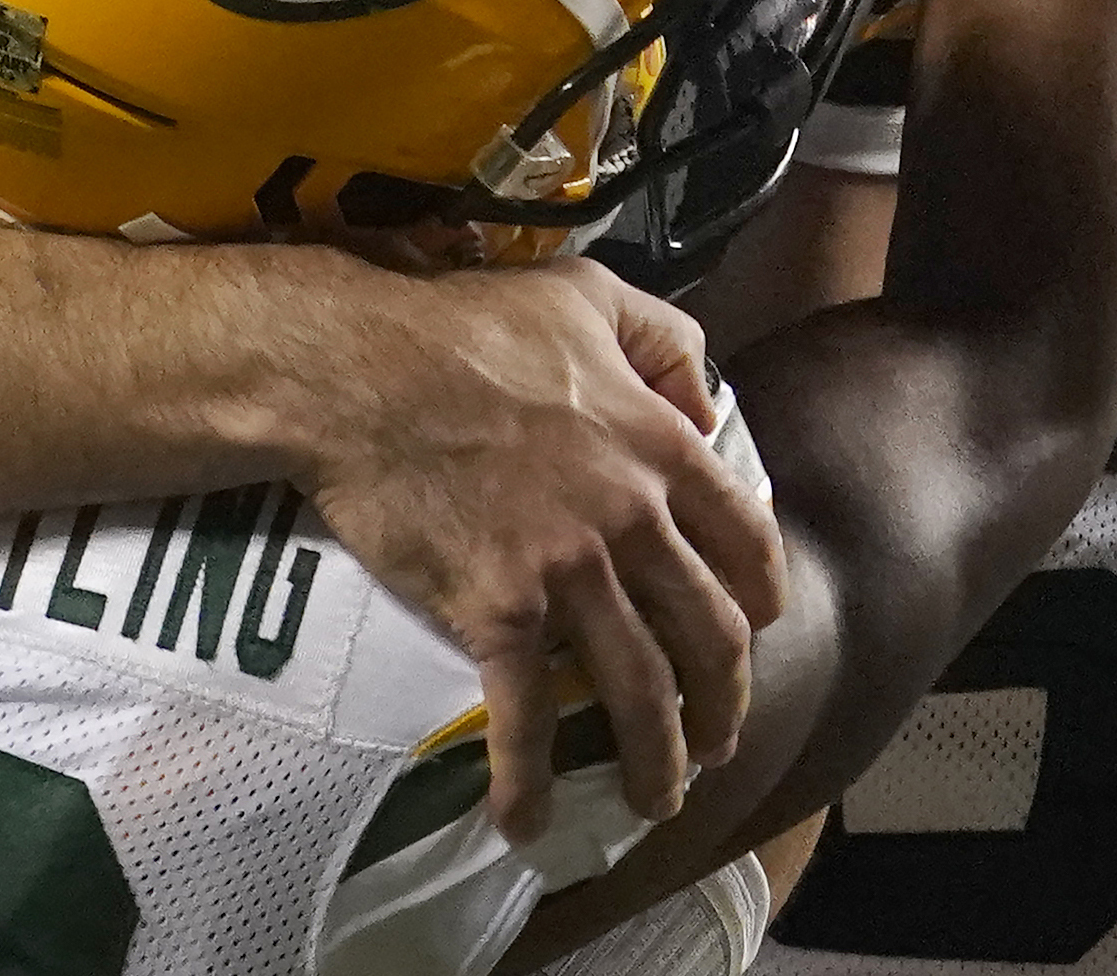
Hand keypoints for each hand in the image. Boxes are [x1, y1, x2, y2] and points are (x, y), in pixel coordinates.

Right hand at [298, 258, 786, 841]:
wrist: (356, 372)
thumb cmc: (465, 323)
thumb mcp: (587, 294)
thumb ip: (666, 338)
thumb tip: (707, 404)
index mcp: (659, 448)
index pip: (746, 542)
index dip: (761, 598)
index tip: (757, 630)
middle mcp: (631, 520)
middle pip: (712, 635)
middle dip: (726, 702)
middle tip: (719, 740)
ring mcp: (567, 574)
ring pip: (641, 691)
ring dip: (658, 760)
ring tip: (658, 799)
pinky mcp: (497, 612)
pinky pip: (527, 716)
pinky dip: (529, 781)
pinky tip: (525, 822)